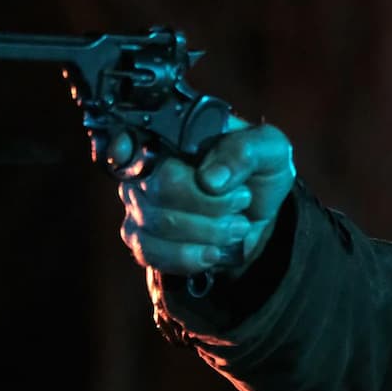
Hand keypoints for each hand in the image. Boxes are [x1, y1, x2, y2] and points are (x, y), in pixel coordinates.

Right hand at [115, 116, 295, 278]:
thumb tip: (210, 179)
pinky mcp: (144, 238)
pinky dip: (188, 256)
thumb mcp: (270, 149)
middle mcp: (147, 166)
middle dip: (210, 204)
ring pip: (157, 224)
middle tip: (242, 202)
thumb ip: (246, 151)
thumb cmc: (258, 169)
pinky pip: (150, 252)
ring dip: (207, 232)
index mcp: (173, 133)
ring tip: (238, 226)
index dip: (121, 146)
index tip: (127, 153)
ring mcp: (140, 203)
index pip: (131, 136)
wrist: (257, 210)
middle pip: (159, 188)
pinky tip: (213, 252)